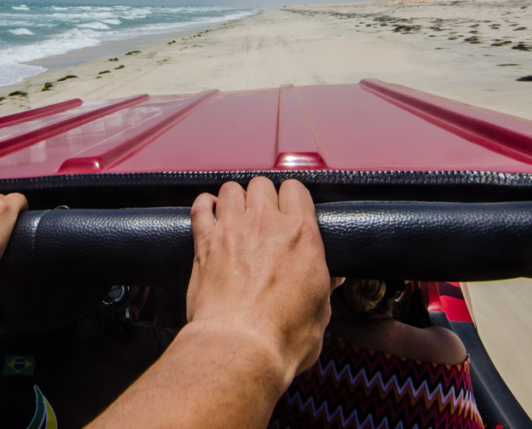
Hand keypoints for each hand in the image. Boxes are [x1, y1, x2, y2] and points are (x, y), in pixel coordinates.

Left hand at [187, 177, 331, 381]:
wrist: (240, 348)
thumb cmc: (282, 336)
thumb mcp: (320, 312)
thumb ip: (324, 287)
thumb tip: (331, 279)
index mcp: (301, 235)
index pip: (296, 189)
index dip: (292, 199)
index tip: (289, 210)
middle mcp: (266, 224)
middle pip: (262, 184)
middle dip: (263, 197)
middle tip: (263, 217)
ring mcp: (232, 229)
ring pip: (231, 189)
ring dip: (235, 199)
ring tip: (236, 214)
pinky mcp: (205, 243)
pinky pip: (200, 208)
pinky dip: (204, 207)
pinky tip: (209, 214)